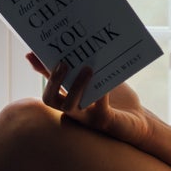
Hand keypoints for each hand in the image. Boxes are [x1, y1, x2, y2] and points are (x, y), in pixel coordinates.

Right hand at [26, 52, 152, 148]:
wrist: (138, 120)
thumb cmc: (116, 99)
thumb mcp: (99, 80)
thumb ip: (83, 68)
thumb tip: (70, 48)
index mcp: (68, 99)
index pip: (48, 85)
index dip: (41, 70)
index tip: (32, 53)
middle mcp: (73, 111)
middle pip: (50, 100)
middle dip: (54, 80)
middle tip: (64, 63)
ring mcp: (86, 118)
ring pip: (70, 106)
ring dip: (76, 86)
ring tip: (87, 69)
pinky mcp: (104, 122)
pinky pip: (99, 109)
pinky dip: (101, 95)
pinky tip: (106, 84)